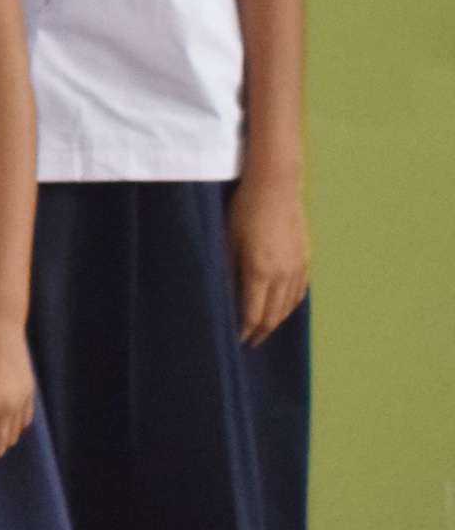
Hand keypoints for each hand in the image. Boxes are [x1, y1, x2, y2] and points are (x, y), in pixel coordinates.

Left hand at [232, 169, 311, 344]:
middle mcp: (283, 274)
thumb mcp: (227, 240)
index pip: (254, 314)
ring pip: (289, 305)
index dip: (246, 330)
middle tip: (251, 341)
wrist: (276, 188)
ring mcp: (297, 266)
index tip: (237, 341)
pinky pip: (300, 291)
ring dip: (277, 320)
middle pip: (274, 315)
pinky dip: (290, 305)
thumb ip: (226, 271)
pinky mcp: (305, 258)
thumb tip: (223, 296)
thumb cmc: (244, 211)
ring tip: (264, 328)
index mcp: (260, 271)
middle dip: (261, 331)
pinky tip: (283, 308)